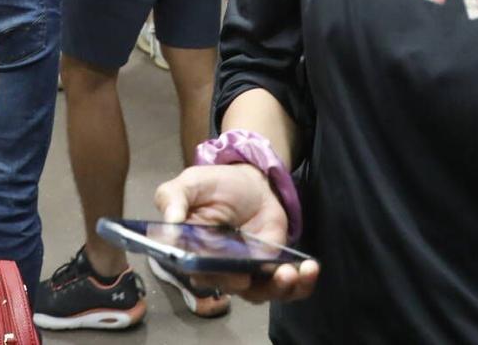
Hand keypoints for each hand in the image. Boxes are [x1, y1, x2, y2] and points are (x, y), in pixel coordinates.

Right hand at [154, 165, 319, 303]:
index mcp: (192, 253)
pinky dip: (299, 284)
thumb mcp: (190, 183)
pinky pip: (285, 287)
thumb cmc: (216, 186)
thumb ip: (173, 198)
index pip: (196, 270)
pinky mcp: (271, 269)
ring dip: (277, 289)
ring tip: (289, 274)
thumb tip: (169, 222)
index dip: (208, 272)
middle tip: (252, 271)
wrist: (251, 182)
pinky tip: (308, 269)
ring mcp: (247, 272)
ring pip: (260, 294)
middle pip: (229, 287)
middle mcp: (218, 269)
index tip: (220, 265)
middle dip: (244, 282)